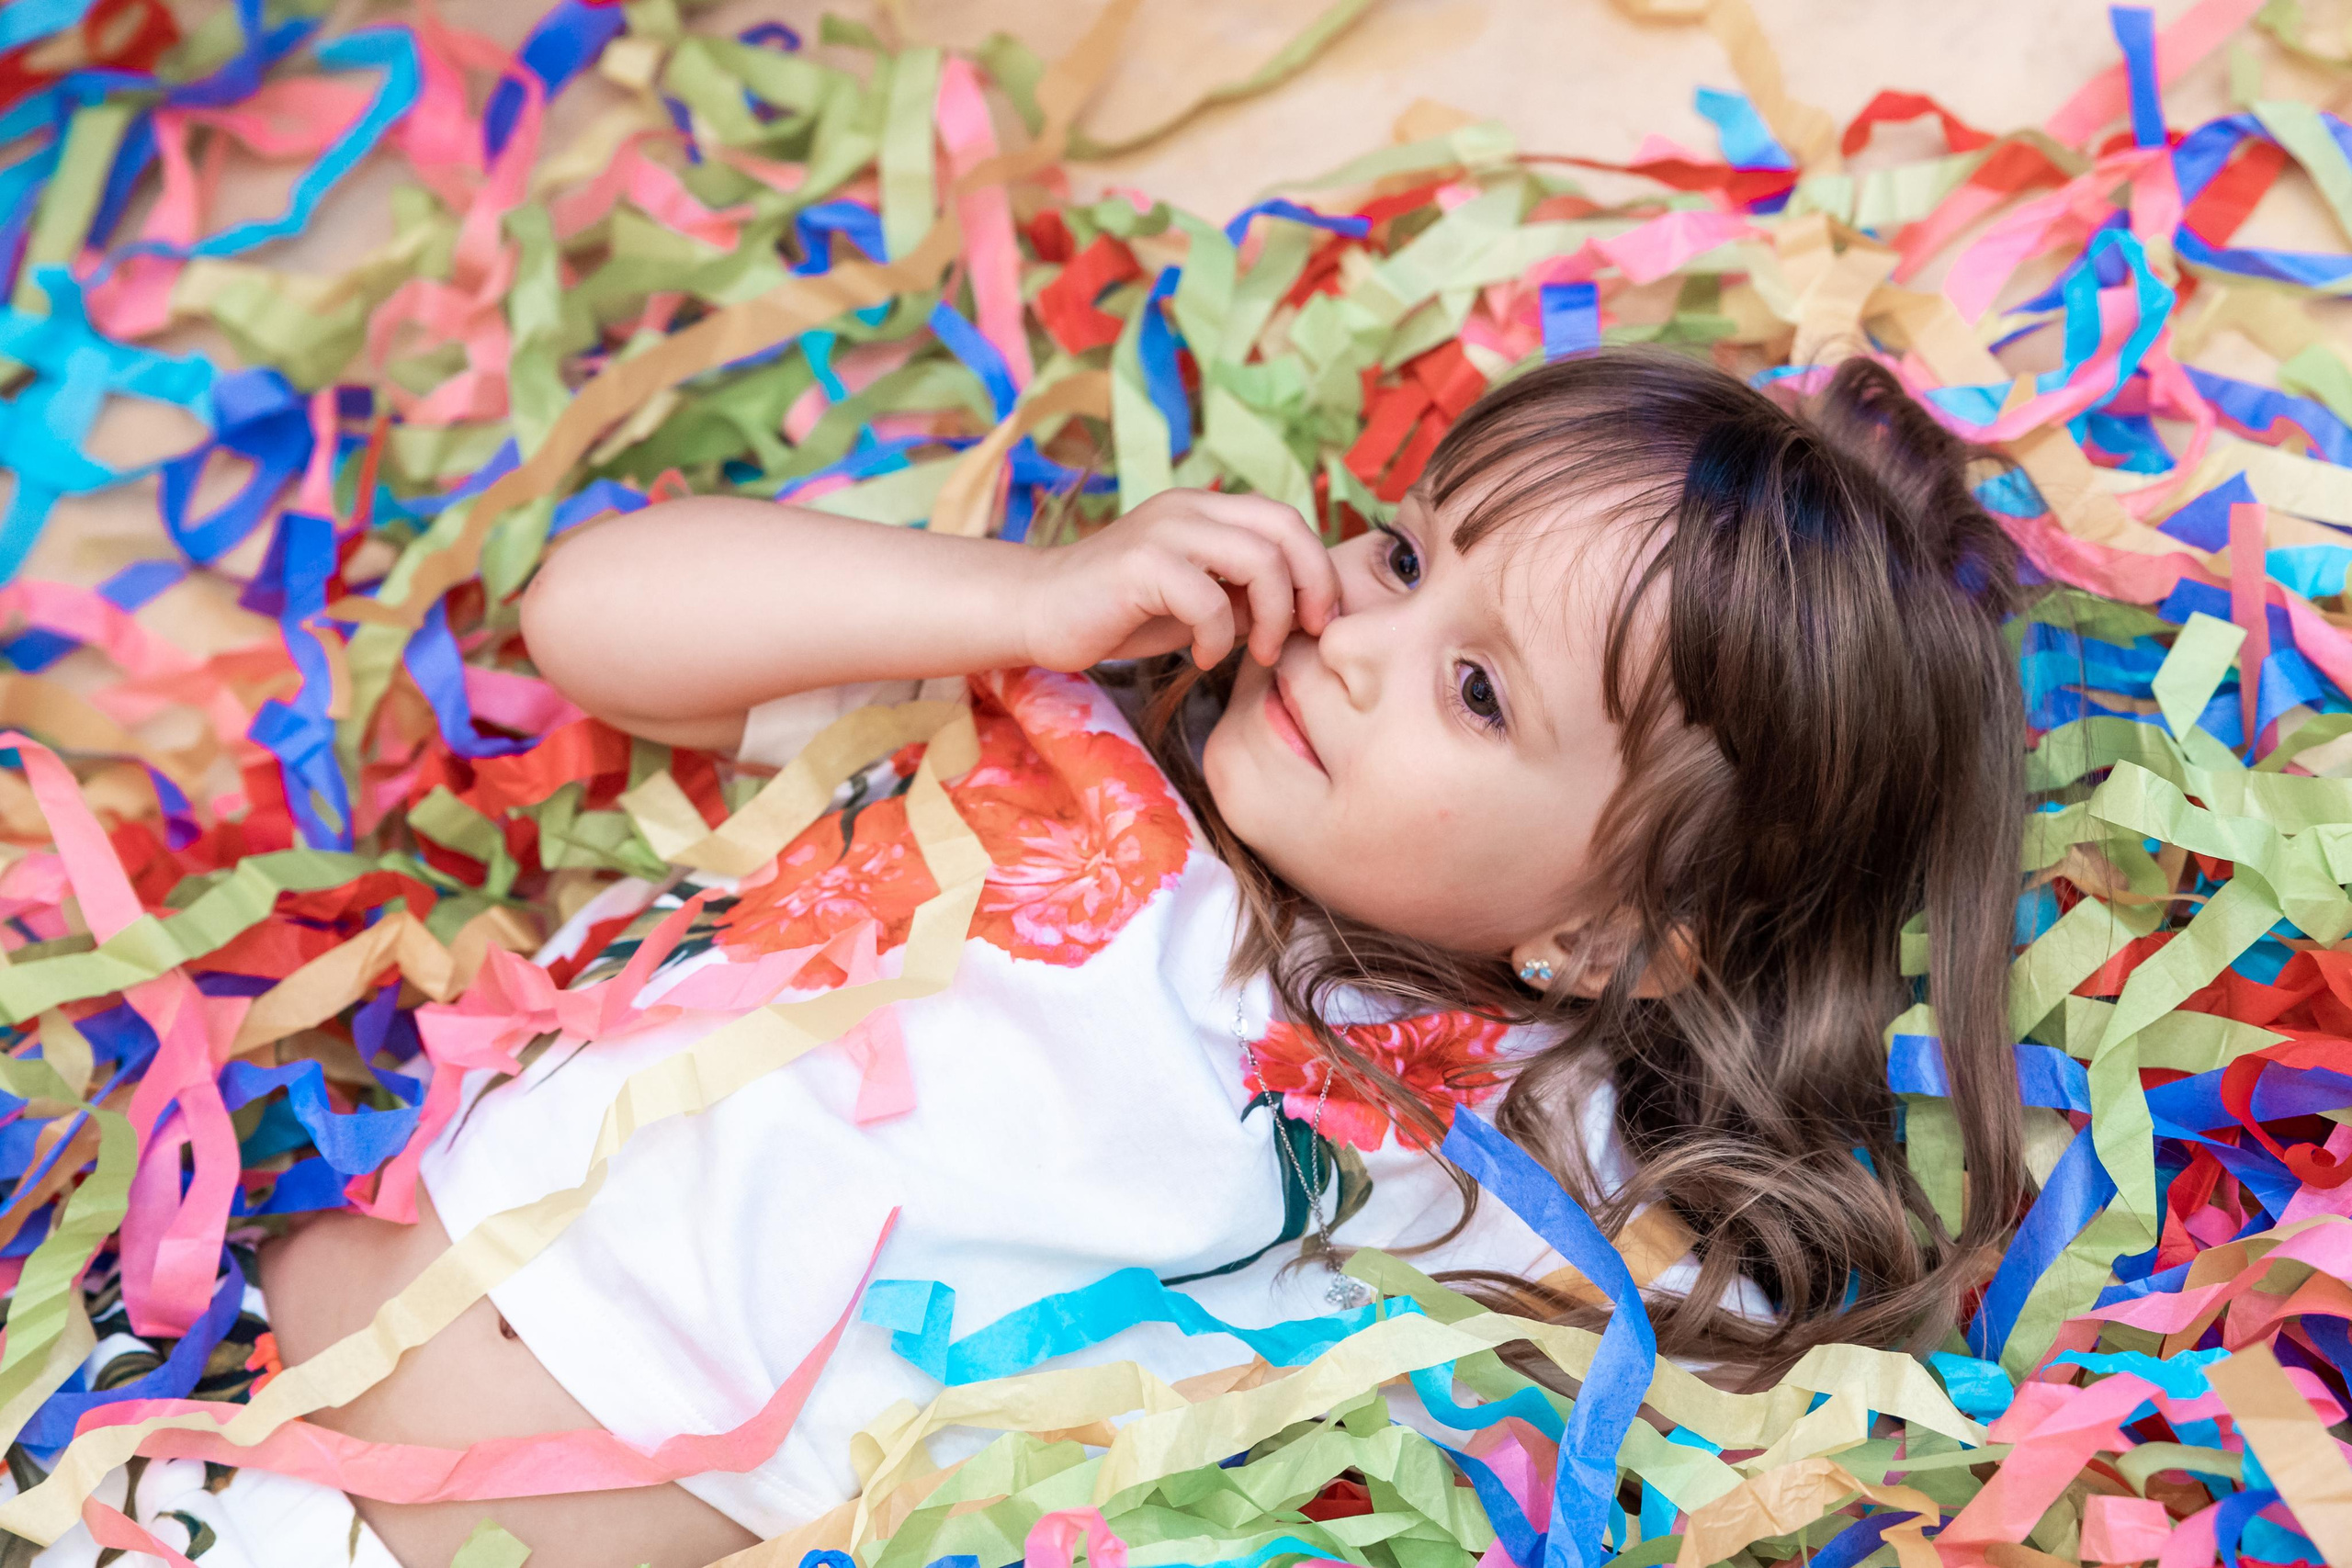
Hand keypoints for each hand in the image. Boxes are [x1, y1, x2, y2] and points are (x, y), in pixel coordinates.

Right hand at [1015, 490, 1341, 670]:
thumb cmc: (1116, 613)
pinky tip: (1201, 656)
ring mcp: (1164, 530)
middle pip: (1285, 526)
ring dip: (1272, 615)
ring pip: (1259, 558)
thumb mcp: (1195, 605)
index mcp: (1207, 510)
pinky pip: (1208, 598)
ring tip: (1255, 651)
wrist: (1035, 612)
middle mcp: (1190, 507)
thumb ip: (1241, 599)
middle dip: (1312, 585)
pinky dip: (1218, 636)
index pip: (1287, 519)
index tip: (1317, 620)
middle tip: (1306, 633)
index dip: (1317, 568)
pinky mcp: (1140, 563)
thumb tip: (1296, 614)